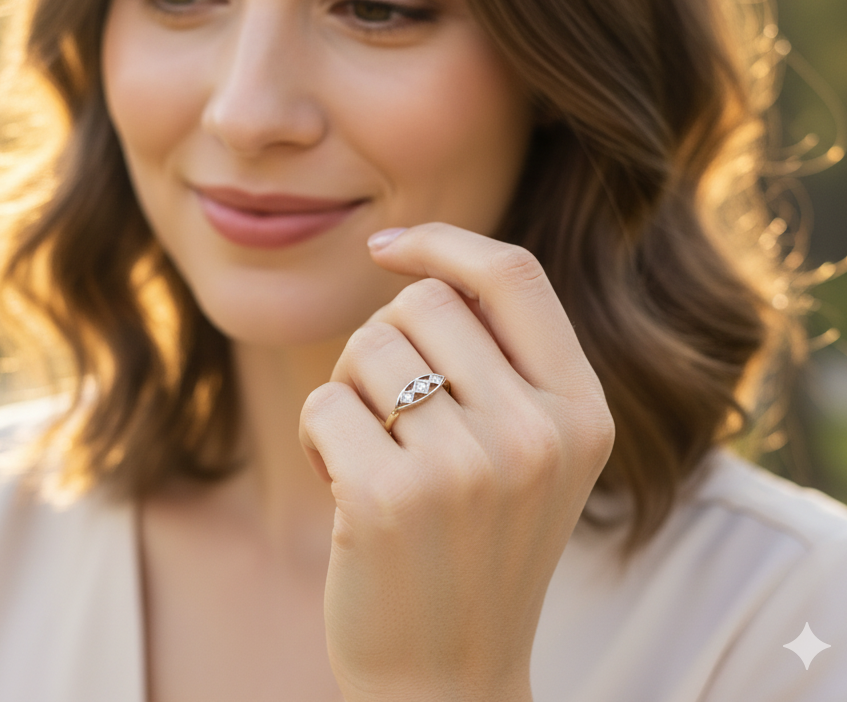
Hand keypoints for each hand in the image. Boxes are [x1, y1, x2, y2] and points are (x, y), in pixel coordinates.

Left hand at [298, 223, 614, 701]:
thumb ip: (502, 364)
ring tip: (372, 459)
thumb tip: (414, 262)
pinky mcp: (392, 498)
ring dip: (349, 394)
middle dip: (383, 343)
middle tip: (386, 413)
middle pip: (422, 304)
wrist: (446, 679)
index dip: (444, 243)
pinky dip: (318, 437)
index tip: (387, 246)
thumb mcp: (527, 456)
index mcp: (582, 414)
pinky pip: (326, 403)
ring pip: (367, 348)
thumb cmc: (473, 552)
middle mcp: (537, 435)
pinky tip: (341, 487)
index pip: (515, 275)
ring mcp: (467, 468)